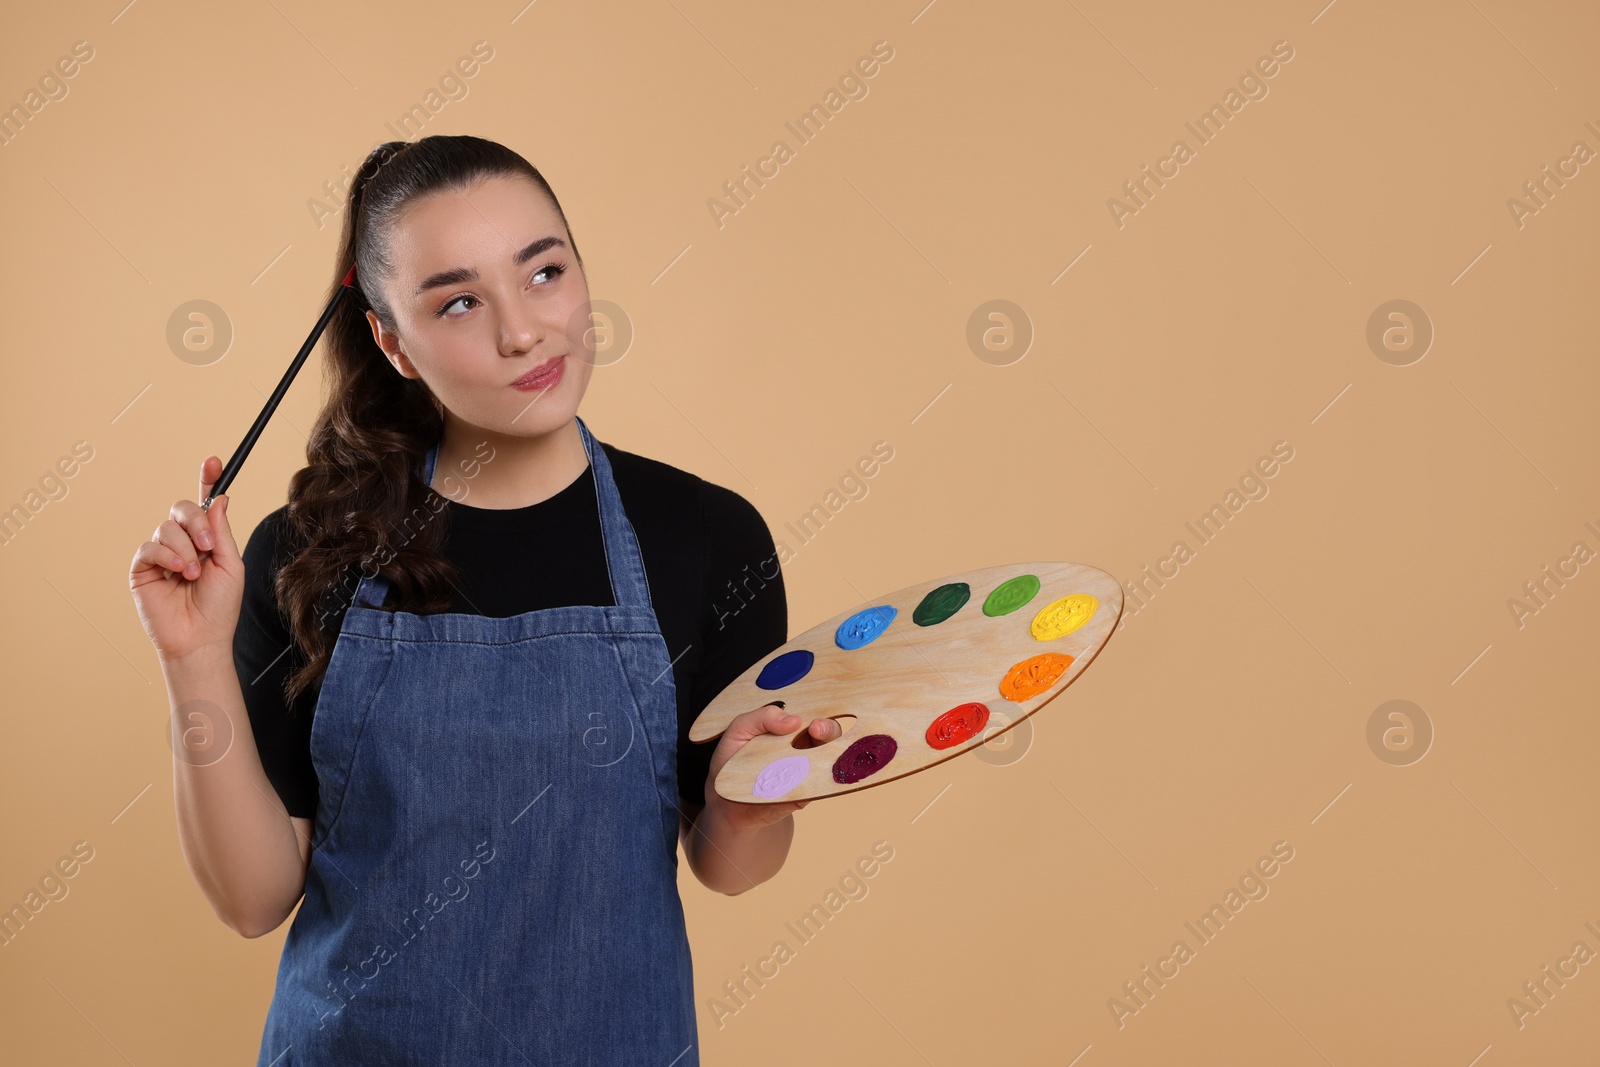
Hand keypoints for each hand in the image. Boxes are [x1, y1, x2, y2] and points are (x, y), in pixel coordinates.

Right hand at [128, 455, 245, 664]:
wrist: (201, 637)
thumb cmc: (219, 606)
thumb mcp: (230, 564)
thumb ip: (222, 532)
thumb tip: (219, 499)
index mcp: (207, 539)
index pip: (204, 504)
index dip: (207, 480)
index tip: (213, 461)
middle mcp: (183, 542)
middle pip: (182, 508)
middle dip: (196, 521)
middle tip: (209, 547)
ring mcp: (161, 553)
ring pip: (167, 527)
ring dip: (185, 549)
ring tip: (193, 574)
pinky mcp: (142, 567)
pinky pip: (150, 546)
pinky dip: (167, 555)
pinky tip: (178, 572)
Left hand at [703, 703, 841, 832]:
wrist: (725, 801)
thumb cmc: (732, 760)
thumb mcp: (740, 730)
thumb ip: (762, 717)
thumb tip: (793, 720)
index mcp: (790, 728)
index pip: (813, 715)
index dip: (819, 717)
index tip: (813, 724)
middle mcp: (803, 747)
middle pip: (830, 735)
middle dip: (829, 732)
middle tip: (817, 731)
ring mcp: (806, 771)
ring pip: (831, 760)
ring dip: (830, 756)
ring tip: (813, 758)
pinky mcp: (805, 795)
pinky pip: (819, 787)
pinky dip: (821, 782)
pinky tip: (814, 779)